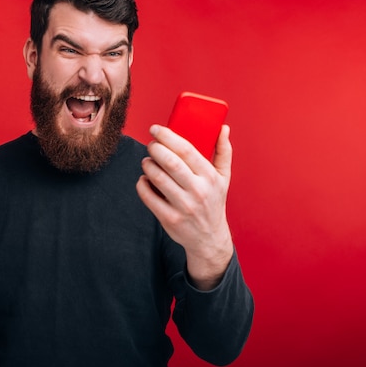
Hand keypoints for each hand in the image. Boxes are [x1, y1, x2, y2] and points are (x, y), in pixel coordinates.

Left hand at [136, 124, 233, 289]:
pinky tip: (145, 179)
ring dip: (148, 165)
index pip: (187, 150)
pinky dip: (142, 184)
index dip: (168, 136)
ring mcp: (183, 206)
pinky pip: (149, 197)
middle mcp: (198, 191)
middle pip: (171, 163)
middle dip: (155, 149)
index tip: (156, 129)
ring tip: (147, 161)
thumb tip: (223, 128)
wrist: (209, 238)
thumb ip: (223, 151)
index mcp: (210, 177)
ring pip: (158, 178)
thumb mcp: (223, 178)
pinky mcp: (169, 219)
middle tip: (150, 144)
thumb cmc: (214, 201)